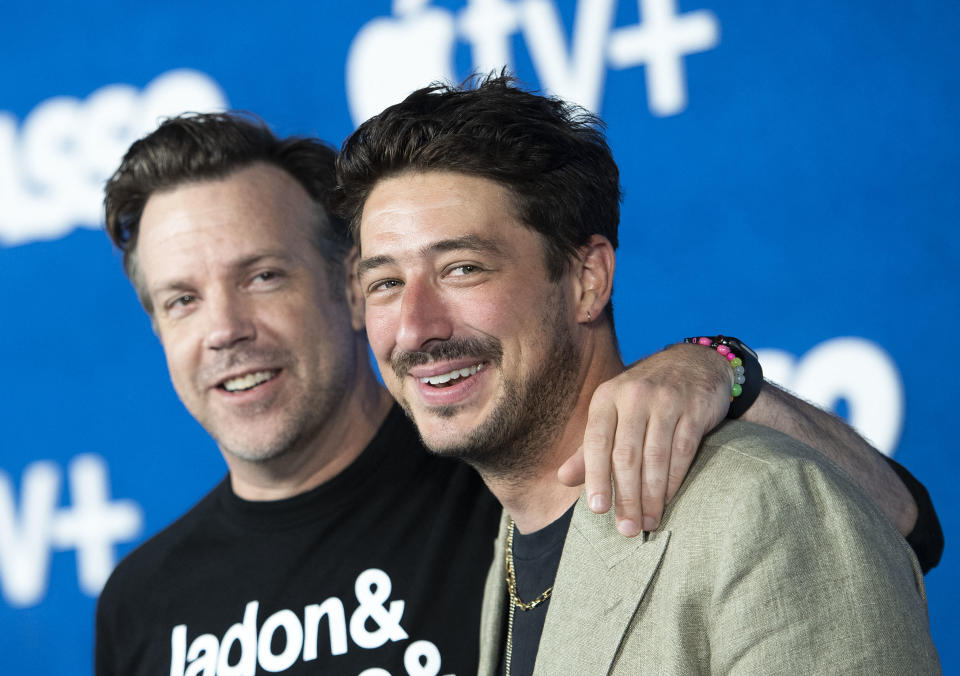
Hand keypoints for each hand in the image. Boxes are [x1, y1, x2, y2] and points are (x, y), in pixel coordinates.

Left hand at [557, 343, 731, 534]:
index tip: (598, 509)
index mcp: (606, 397)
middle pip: (627, 455)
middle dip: (626, 496)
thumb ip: (588, 447)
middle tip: (627, 529)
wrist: (693, 363)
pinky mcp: (693, 408)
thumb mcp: (612, 413)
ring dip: (651, 495)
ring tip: (648, 522)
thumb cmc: (644, 397)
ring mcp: (666, 400)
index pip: (597, 442)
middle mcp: (634, 396)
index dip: (596, 476)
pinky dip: (674, 479)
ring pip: (655, 457)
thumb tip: (562, 478)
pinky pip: (682, 451)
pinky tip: (668, 500)